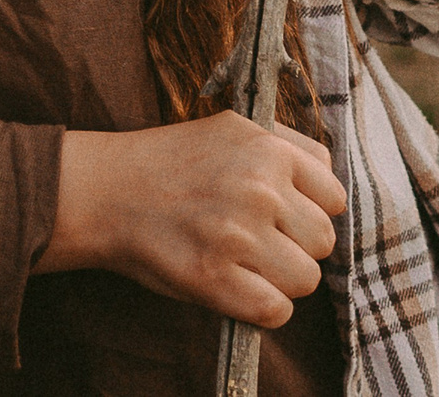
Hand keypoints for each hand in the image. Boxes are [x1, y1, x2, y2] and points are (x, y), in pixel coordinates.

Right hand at [44, 115, 345, 326]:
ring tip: (243, 263)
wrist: (105, 190)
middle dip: (295, 245)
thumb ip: (284, 145)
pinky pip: (276, 310)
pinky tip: (234, 287)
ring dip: (279, 279)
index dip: (309, 210)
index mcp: (267, 149)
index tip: (282, 214)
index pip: (334, 196)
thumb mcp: (230, 128)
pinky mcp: (215, 277)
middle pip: (323, 241)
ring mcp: (237, 234)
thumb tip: (329, 177)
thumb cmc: (168, 163)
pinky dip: (259, 307)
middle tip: (256, 240)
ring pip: (305, 278)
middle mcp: (258, 189)